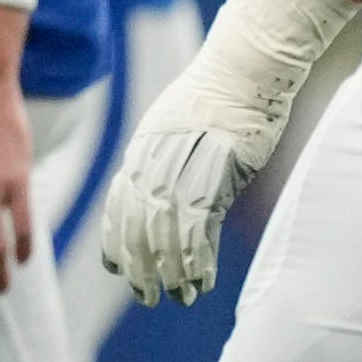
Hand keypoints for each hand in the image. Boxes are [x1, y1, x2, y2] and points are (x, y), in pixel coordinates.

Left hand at [99, 0, 358, 304]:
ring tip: (179, 296)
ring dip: (170, 270)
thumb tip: (159, 189)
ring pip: (165, 232)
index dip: (116, 241)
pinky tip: (202, 278)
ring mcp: (182, 167)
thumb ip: (162, 158)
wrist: (245, 65)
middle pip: (136, 226)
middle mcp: (153, 162)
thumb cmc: (218, 93)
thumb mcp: (177, 126)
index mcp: (141, 151)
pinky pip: (198, 225)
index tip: (117, 268)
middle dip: (140, 266)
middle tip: (147, 296)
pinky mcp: (214, 171)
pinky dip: (198, 256)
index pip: (118, 205)